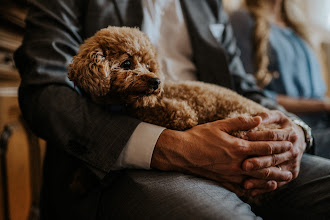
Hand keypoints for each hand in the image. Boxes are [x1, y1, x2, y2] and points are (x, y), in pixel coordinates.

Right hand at [151, 116, 291, 196]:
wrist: (181, 153)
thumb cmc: (198, 136)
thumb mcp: (219, 125)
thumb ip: (240, 122)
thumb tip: (258, 119)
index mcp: (237, 147)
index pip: (265, 146)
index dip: (279, 144)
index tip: (289, 141)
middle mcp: (237, 163)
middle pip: (265, 164)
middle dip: (281, 160)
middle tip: (293, 157)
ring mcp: (231, 174)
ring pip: (258, 178)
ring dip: (273, 177)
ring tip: (285, 177)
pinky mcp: (224, 181)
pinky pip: (244, 187)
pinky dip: (256, 188)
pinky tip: (262, 188)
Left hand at [242, 110, 305, 195]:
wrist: (297, 139)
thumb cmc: (281, 126)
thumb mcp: (277, 117)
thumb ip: (267, 116)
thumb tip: (256, 118)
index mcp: (290, 134)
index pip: (273, 136)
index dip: (258, 136)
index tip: (243, 138)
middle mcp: (293, 150)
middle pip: (274, 157)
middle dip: (259, 161)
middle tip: (243, 165)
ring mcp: (293, 164)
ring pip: (275, 172)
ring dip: (260, 179)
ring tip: (245, 183)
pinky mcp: (290, 174)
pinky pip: (277, 183)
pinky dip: (263, 188)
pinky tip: (251, 191)